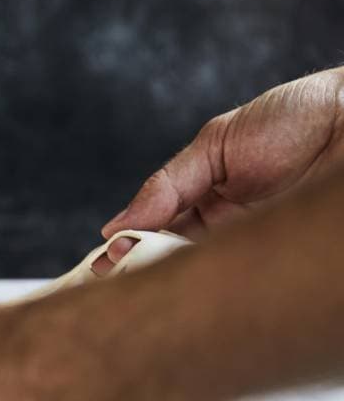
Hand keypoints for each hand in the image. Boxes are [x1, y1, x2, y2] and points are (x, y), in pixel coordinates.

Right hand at [99, 67, 343, 269]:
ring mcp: (251, 242)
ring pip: (198, 270)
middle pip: (171, 256)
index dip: (128, 246)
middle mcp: (226, 226)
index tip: (104, 262)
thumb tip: (116, 225)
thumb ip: (166, 185)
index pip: (155, 230)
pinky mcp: (274, 257)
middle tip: (114, 277)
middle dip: (140, 269)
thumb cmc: (296, 118)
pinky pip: (234, 276)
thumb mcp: (216, 143)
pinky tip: (181, 279)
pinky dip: (206, 282)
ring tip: (139, 278)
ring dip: (167, 274)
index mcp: (207, 196)